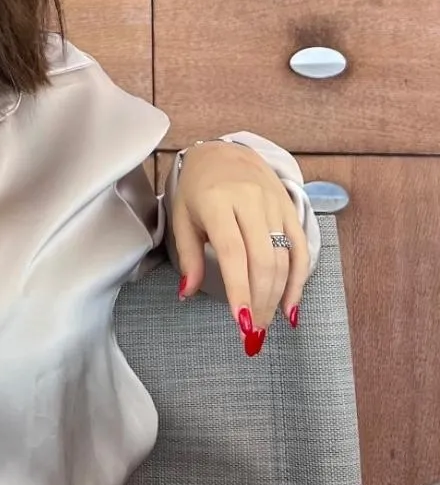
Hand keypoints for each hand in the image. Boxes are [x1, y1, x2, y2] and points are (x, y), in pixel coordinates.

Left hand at [172, 140, 309, 355]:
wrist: (225, 152)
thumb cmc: (198, 189)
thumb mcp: (183, 218)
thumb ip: (189, 257)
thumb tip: (187, 294)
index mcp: (218, 202)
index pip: (233, 253)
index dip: (239, 290)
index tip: (242, 323)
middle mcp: (250, 201)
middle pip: (263, 260)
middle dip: (261, 301)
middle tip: (254, 333)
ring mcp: (274, 204)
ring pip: (283, 258)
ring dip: (278, 296)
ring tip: (267, 324)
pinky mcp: (290, 209)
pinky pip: (301, 249)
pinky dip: (299, 281)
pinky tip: (291, 307)